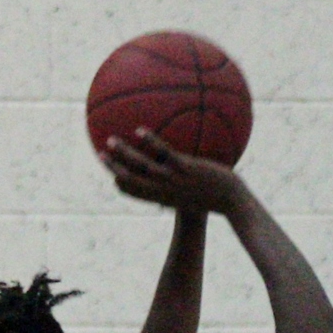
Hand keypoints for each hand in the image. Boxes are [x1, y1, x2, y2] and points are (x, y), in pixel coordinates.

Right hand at [101, 129, 241, 214]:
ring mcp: (175, 179)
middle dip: (114, 168)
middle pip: (132, 180)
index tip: (111, 174)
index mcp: (166, 198)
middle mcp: (166, 191)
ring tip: (110, 140)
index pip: (137, 194)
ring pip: (142, 167)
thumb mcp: (199, 196)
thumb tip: (186, 172)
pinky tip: (139, 130)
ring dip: (123, 154)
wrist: (234, 203)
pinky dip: (150, 143)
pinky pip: (164, 153)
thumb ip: (188, 185)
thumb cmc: (219, 199)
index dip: (122, 184)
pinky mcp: (186, 169)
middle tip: (99, 154)